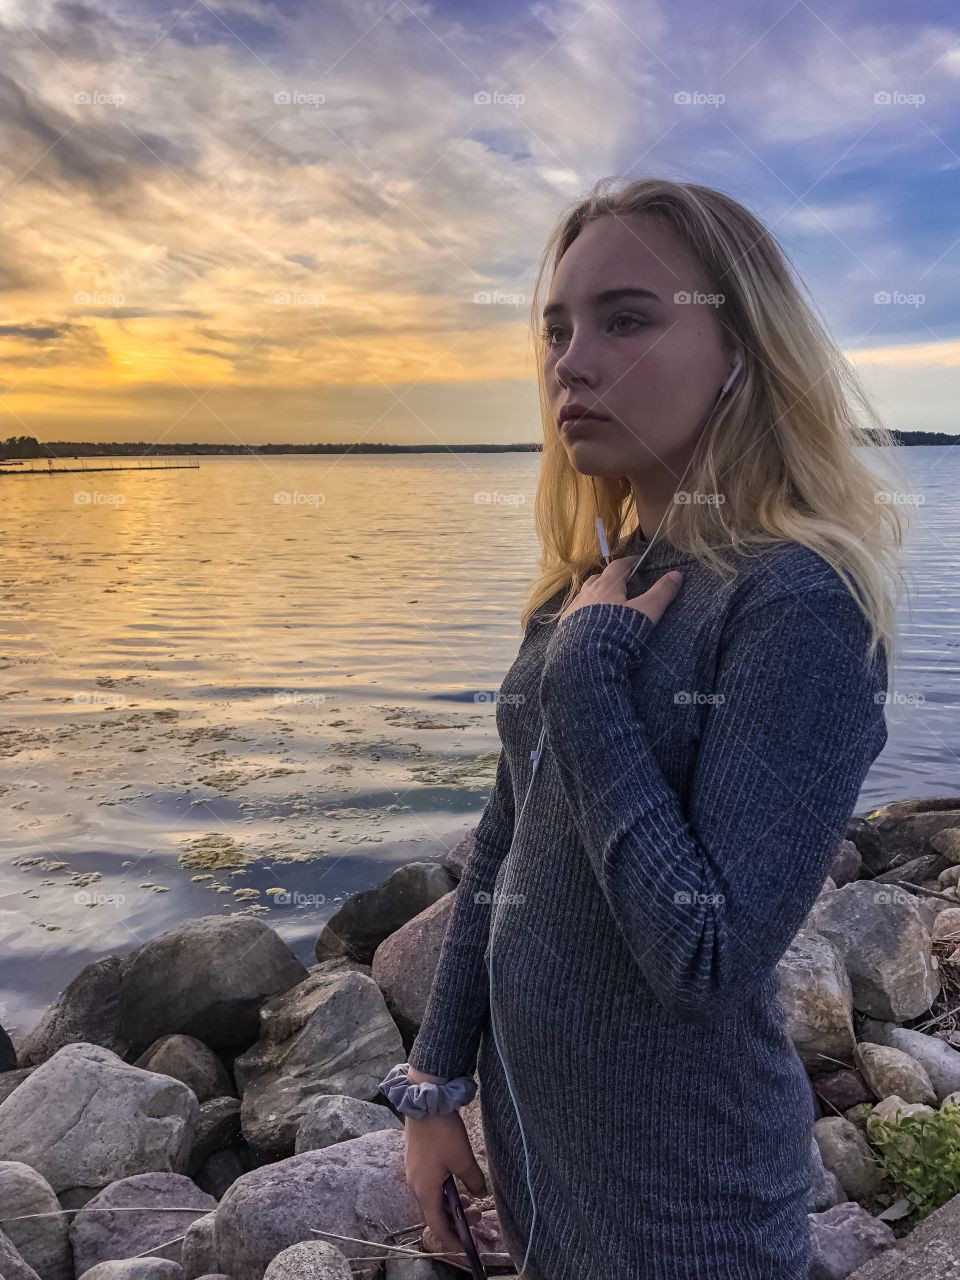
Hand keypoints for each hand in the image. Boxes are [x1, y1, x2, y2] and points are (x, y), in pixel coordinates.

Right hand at [404, 1111, 487, 1263]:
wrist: (425, 1100)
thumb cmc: (443, 1132)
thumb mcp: (463, 1158)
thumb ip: (474, 1181)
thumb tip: (481, 1196)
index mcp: (424, 1190)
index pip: (436, 1225)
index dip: (451, 1238)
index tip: (465, 1246)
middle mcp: (415, 1185)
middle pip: (433, 1213)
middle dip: (454, 1220)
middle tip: (476, 1216)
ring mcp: (413, 1172)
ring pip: (431, 1199)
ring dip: (450, 1204)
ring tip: (470, 1200)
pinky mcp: (415, 1161)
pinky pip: (429, 1186)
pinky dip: (443, 1192)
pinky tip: (456, 1183)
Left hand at [559, 555, 683, 623]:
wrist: (584, 658)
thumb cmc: (617, 631)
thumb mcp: (645, 612)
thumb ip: (661, 593)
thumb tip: (677, 574)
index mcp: (606, 585)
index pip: (618, 566)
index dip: (630, 562)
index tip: (638, 561)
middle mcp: (587, 593)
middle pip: (599, 578)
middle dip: (610, 578)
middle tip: (622, 583)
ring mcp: (573, 609)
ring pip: (585, 594)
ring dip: (596, 594)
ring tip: (605, 602)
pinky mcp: (565, 626)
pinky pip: (576, 612)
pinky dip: (585, 611)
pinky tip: (590, 622)